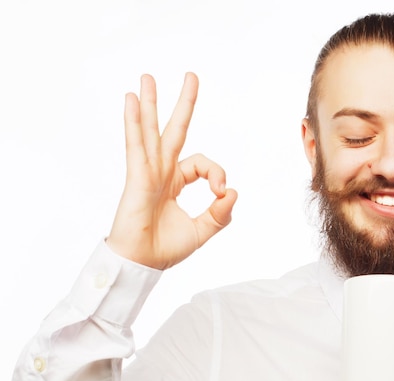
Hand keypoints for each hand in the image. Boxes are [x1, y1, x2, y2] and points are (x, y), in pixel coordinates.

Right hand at [107, 73, 236, 268]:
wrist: (142, 264)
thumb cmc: (165, 249)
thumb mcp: (202, 231)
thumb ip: (220, 214)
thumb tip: (233, 192)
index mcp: (175, 183)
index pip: (202, 164)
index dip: (216, 173)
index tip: (221, 192)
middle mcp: (161, 172)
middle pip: (174, 131)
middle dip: (183, 104)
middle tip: (191, 76)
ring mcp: (147, 172)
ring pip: (151, 131)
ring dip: (151, 103)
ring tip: (147, 77)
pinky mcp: (137, 178)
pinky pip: (137, 145)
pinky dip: (135, 122)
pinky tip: (133, 100)